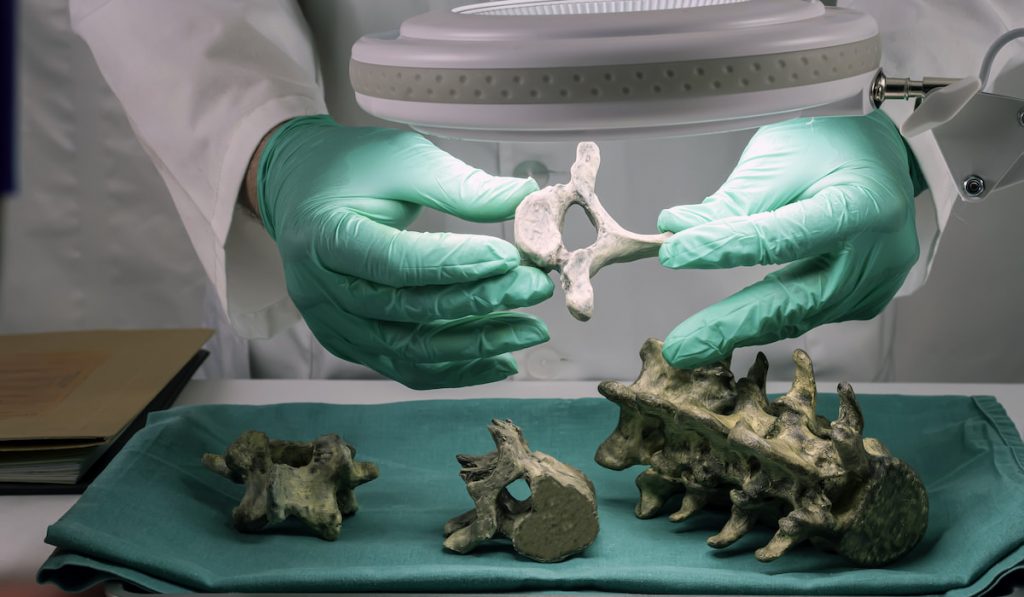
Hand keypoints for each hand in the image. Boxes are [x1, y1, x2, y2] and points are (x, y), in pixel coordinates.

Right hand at [254, 115, 552, 388]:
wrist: (301, 191)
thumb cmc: (351, 168)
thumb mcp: (404, 159)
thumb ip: (460, 186)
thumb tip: (527, 199)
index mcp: (325, 236)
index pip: (398, 263)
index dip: (458, 266)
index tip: (511, 259)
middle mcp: (321, 290)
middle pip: (407, 311)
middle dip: (480, 304)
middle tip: (534, 288)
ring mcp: (333, 323)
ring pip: (409, 352)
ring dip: (475, 347)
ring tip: (528, 330)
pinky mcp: (349, 342)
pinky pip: (405, 367)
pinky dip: (455, 369)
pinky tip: (500, 359)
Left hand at [657, 111, 921, 368]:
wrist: (889, 161)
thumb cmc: (836, 150)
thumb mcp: (781, 157)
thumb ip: (734, 201)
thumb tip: (679, 229)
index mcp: (860, 207)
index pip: (780, 237)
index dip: (723, 249)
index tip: (674, 253)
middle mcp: (876, 255)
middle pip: (794, 300)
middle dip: (730, 326)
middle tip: (681, 347)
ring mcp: (875, 284)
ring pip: (797, 315)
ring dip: (742, 328)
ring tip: (693, 342)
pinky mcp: (866, 300)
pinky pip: (808, 313)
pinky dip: (769, 317)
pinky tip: (734, 323)